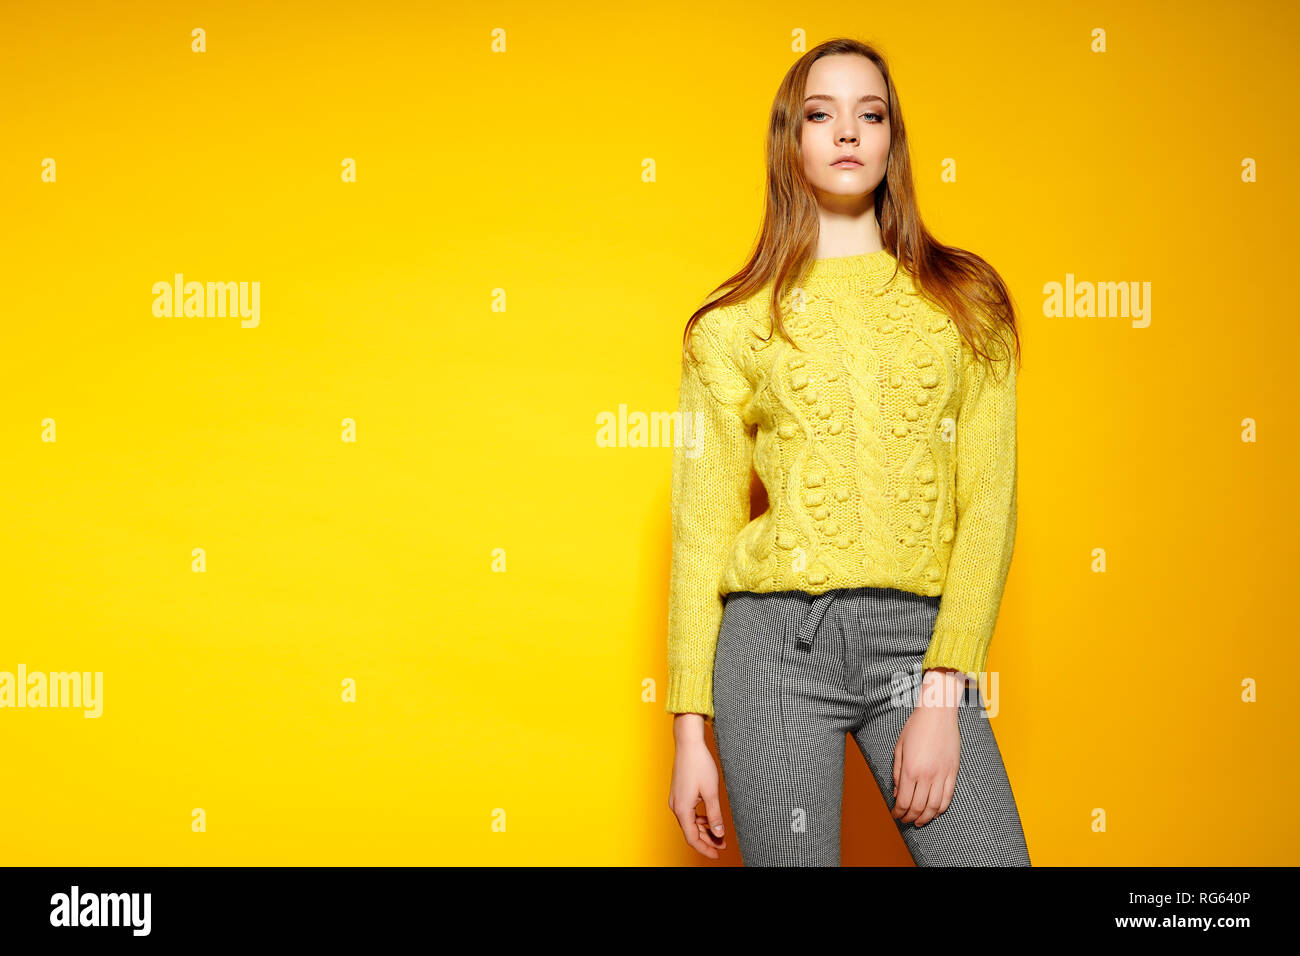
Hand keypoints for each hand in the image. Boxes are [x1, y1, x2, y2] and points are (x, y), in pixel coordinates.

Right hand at [668, 713, 726, 857]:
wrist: (688, 744)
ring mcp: (677, 800)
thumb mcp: (711, 792)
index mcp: (682, 809)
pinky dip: (700, 819)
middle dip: (707, 840)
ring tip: (720, 834)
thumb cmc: (699, 764)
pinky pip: (689, 813)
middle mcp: (676, 806)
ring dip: (704, 830)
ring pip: (690, 823)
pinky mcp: (679, 794)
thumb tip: (718, 833)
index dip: (705, 848)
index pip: (692, 838)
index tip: (717, 854)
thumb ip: (715, 815)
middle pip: (690, 832)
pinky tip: (710, 819)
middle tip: (723, 845)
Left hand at [891, 668, 963, 826]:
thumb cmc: (915, 727)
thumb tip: (896, 793)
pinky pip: (948, 797)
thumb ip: (896, 773)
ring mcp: (942, 774)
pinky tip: (934, 812)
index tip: (895, 814)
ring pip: (934, 807)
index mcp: (910, 769)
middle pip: (918, 807)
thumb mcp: (899, 748)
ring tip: (918, 821)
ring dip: (925, 818)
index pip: (904, 801)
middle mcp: (927, 775)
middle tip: (905, 820)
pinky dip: (940, 809)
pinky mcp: (953, 772)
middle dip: (909, 818)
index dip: (898, 812)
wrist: (938, 713)